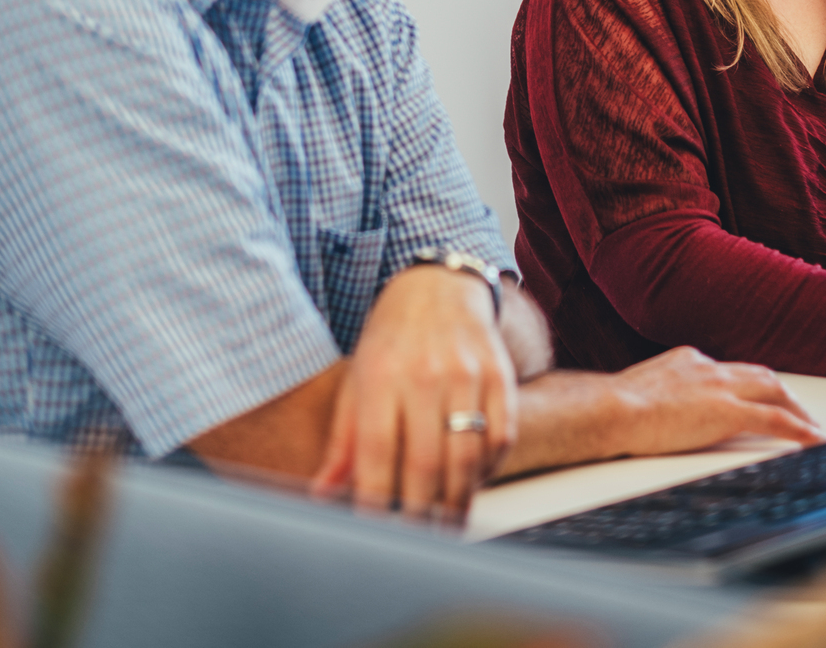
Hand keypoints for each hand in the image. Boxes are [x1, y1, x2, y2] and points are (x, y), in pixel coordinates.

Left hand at [310, 265, 516, 520]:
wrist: (439, 287)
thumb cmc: (391, 340)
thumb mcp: (357, 381)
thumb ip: (344, 441)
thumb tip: (324, 494)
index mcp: (381, 377)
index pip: (377, 453)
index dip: (375, 499)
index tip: (374, 528)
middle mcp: (425, 375)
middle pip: (425, 463)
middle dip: (420, 513)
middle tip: (416, 538)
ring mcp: (468, 375)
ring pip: (467, 457)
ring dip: (456, 501)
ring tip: (446, 525)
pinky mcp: (501, 376)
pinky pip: (502, 438)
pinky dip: (489, 470)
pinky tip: (473, 483)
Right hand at [607, 347, 825, 454]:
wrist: (610, 409)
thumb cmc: (611, 408)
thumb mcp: (636, 394)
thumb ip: (654, 398)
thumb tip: (648, 413)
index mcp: (686, 361)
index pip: (728, 370)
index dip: (746, 384)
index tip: (752, 397)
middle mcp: (708, 368)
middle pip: (759, 375)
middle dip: (781, 392)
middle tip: (796, 410)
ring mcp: (721, 388)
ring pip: (775, 390)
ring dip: (796, 408)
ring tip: (810, 426)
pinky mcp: (729, 412)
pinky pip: (777, 420)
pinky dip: (800, 429)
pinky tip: (814, 439)